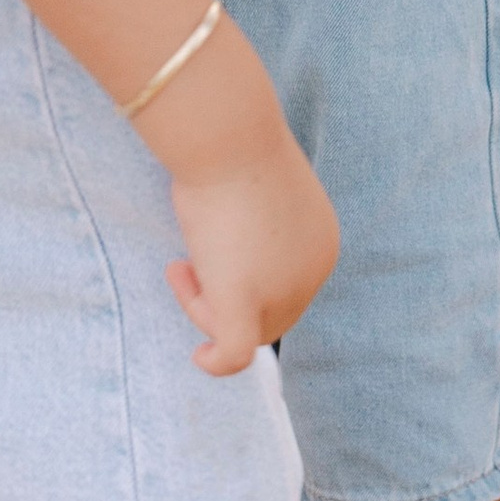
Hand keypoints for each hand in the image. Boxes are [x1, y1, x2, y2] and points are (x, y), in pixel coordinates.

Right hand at [165, 121, 338, 376]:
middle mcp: (312, 273)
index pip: (286, 287)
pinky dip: (217, 363)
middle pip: (269, 315)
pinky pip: (235, 354)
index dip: (243, 279)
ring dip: (204, 309)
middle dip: (223, 297)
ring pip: (245, 332)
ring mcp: (283, 291)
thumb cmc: (230, 149)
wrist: (226, 136)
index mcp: (322, 245)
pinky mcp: (245, 303)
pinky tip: (200, 358)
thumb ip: (252, 219)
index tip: (205, 249)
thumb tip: (228, 236)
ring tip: (178, 268)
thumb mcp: (252, 186)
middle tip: (183, 265)